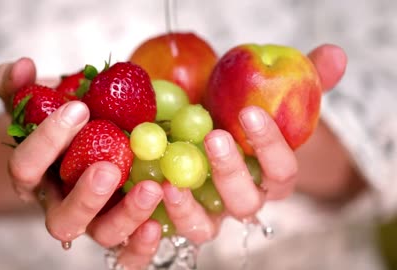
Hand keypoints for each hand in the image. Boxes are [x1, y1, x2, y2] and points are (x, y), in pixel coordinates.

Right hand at [0, 58, 162, 269]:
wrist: (90, 139)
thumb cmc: (64, 123)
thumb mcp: (40, 101)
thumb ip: (21, 86)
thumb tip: (21, 66)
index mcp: (35, 178)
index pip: (27, 169)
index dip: (47, 142)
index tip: (78, 108)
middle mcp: (61, 206)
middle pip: (63, 221)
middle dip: (84, 196)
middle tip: (108, 167)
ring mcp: (95, 222)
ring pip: (102, 236)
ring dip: (126, 217)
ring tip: (152, 188)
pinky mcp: (124, 231)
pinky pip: (129, 253)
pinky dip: (142, 245)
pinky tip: (159, 224)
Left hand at [159, 44, 347, 243]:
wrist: (205, 125)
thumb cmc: (240, 112)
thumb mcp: (269, 91)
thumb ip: (305, 78)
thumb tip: (335, 55)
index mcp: (271, 175)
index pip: (282, 171)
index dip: (270, 146)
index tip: (250, 113)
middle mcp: (244, 199)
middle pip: (247, 203)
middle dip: (231, 172)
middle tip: (214, 137)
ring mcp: (212, 213)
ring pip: (209, 227)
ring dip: (192, 208)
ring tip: (172, 180)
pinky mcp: (182, 217)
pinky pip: (177, 229)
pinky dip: (167, 216)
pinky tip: (154, 187)